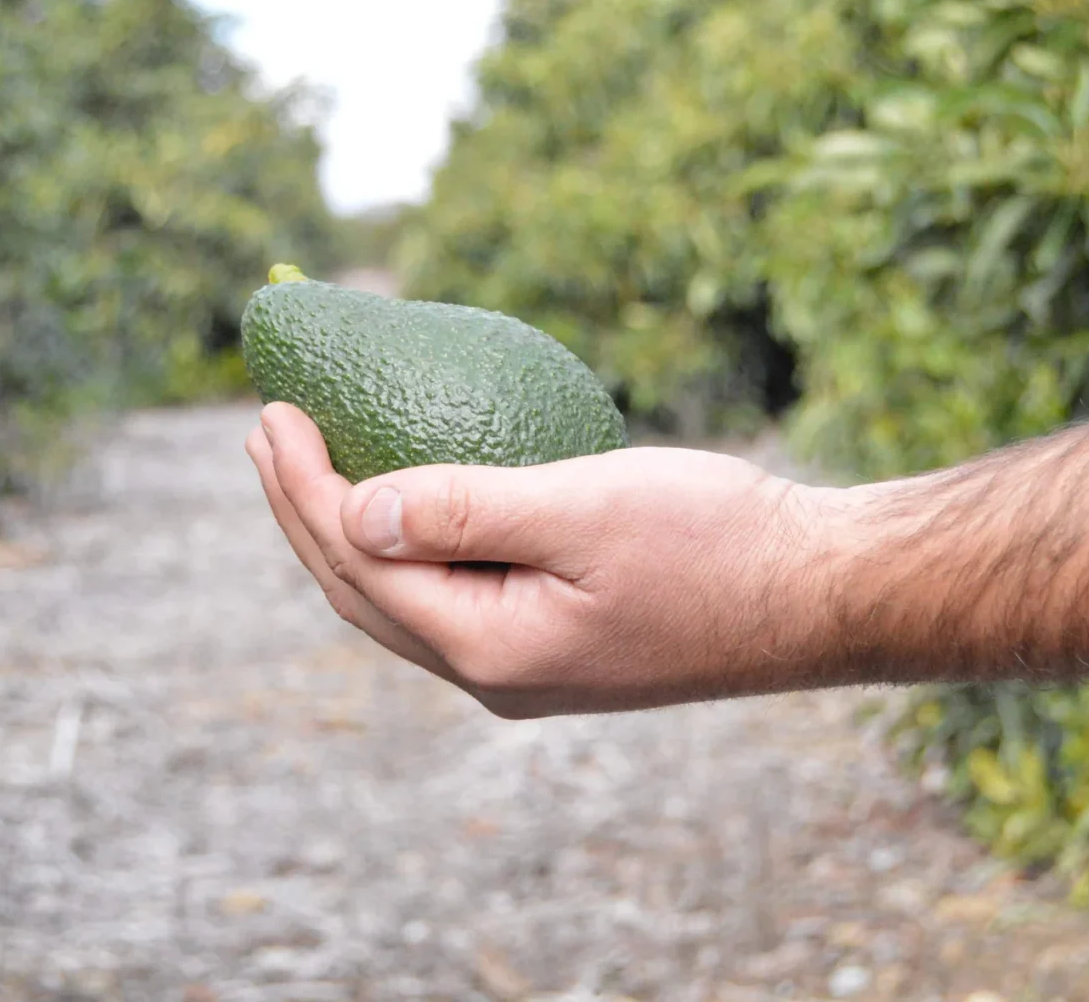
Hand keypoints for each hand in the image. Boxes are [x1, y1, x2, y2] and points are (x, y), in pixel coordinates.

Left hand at [244, 402, 838, 717]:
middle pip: (361, 593)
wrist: (819, 592)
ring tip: (313, 459)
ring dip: (347, 530)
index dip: (304, 489)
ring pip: (400, 602)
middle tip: (269, 428)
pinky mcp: (554, 645)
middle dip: (304, 512)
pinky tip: (408, 494)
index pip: (359, 564)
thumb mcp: (585, 508)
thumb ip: (463, 510)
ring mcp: (524, 668)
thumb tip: (353, 509)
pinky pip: (448, 596)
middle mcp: (495, 677)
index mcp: (491, 651)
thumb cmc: (717, 540)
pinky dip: (407, 544)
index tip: (273, 411)